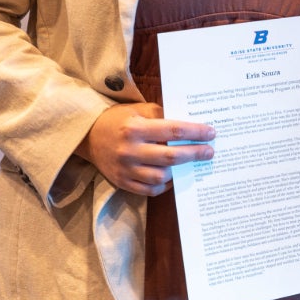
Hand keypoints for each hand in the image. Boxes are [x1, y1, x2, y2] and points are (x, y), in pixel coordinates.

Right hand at [77, 102, 215, 195]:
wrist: (88, 136)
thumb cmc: (119, 119)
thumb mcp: (139, 109)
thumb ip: (162, 115)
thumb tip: (188, 125)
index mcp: (135, 128)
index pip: (172, 130)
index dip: (195, 132)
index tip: (211, 133)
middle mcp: (130, 150)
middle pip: (170, 156)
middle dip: (194, 154)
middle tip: (209, 152)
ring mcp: (125, 169)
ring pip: (161, 177)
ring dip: (178, 171)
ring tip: (189, 163)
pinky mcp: (122, 182)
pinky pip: (149, 190)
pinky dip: (164, 185)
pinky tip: (172, 176)